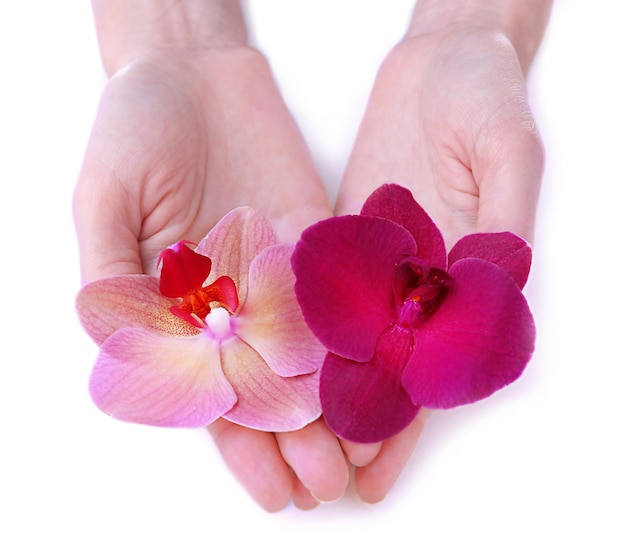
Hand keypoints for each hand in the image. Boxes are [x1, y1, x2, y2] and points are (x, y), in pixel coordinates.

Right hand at [73, 44, 349, 510]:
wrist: (193, 72)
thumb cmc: (134, 129)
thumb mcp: (106, 199)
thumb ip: (115, 274)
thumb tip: (123, 341)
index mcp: (181, 311)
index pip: (214, 394)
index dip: (242, 447)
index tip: (273, 491)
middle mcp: (236, 303)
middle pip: (273, 387)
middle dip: (300, 440)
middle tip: (330, 486)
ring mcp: (281, 274)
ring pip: (315, 352)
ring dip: (337, 405)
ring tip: (363, 452)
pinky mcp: (317, 241)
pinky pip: (341, 292)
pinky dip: (360, 336)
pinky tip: (383, 375)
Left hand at [335, 25, 544, 500]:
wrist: (439, 63)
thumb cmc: (486, 97)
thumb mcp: (507, 149)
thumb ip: (504, 218)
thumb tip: (500, 281)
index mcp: (463, 279)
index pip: (435, 363)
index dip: (407, 416)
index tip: (373, 463)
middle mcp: (416, 281)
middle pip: (383, 365)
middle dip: (353, 421)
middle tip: (320, 475)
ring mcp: (375, 262)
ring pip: (342, 337)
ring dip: (318, 389)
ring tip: (288, 441)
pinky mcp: (339, 237)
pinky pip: (313, 286)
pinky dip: (293, 324)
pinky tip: (267, 361)